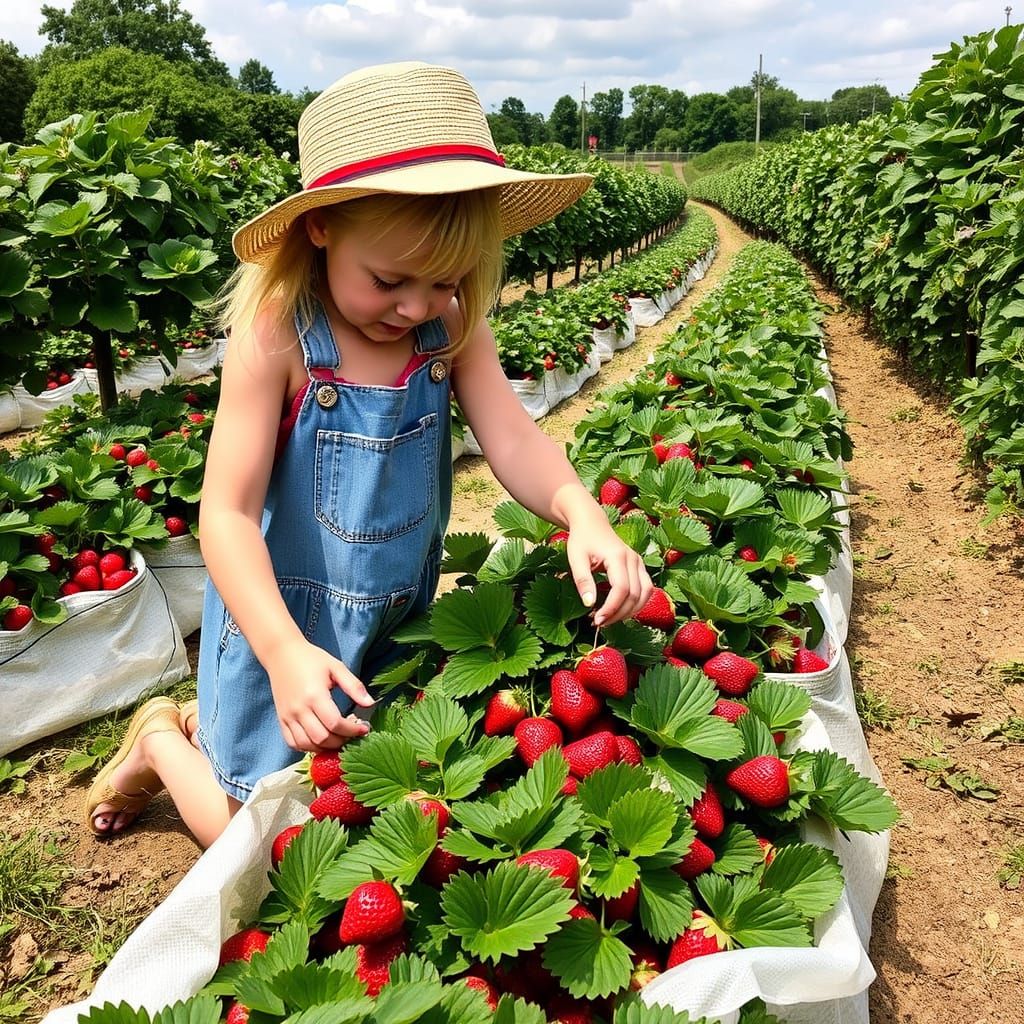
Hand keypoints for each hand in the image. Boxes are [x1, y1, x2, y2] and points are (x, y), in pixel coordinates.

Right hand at [265, 637, 375, 751]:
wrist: (282, 654)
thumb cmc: (311, 659)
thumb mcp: (336, 667)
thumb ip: (354, 686)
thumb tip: (371, 704)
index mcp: (314, 695)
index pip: (335, 723)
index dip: (352, 730)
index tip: (364, 729)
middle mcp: (299, 709)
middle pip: (322, 738)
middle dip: (341, 741)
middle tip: (352, 735)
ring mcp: (288, 716)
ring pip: (307, 745)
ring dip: (325, 747)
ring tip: (338, 739)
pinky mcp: (281, 720)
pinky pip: (293, 743)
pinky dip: (307, 747)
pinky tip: (320, 741)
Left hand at [565, 514, 652, 626]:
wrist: (591, 523)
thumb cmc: (582, 540)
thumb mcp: (576, 558)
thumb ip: (582, 581)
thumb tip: (589, 604)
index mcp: (618, 556)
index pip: (622, 589)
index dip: (611, 608)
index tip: (597, 620)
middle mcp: (634, 559)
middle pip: (635, 595)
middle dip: (618, 614)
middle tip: (600, 622)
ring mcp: (639, 563)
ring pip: (644, 595)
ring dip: (630, 612)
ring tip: (609, 619)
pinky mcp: (640, 567)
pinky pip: (645, 590)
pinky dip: (636, 604)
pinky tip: (620, 610)